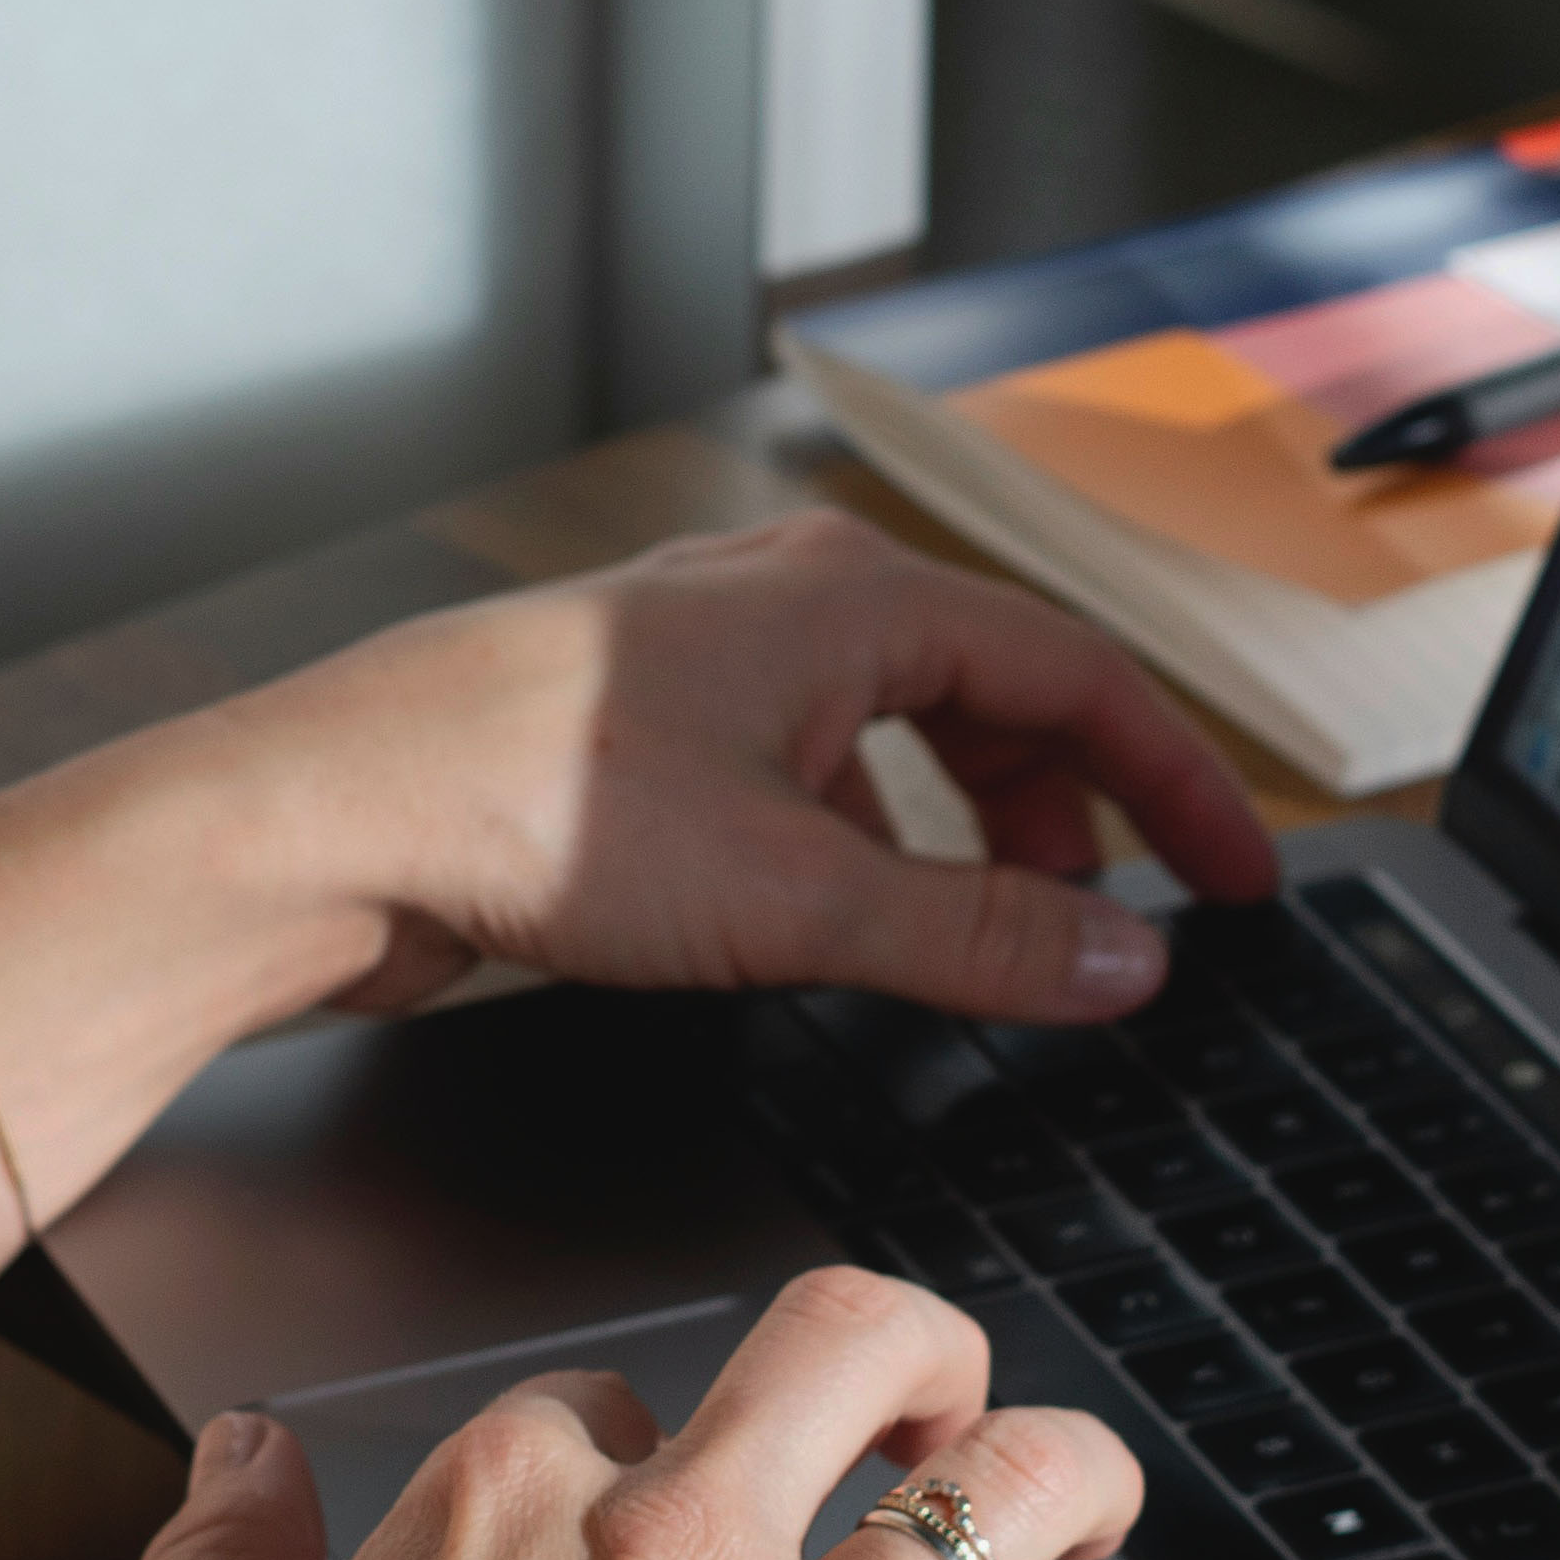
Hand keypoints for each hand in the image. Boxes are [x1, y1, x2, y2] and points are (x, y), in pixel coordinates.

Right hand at [88, 1267, 1229, 1559]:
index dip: (651, 1454)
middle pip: (858, 1348)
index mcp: (514, 1509)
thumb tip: (238, 1460)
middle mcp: (684, 1553)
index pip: (621, 1405)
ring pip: (1018, 1490)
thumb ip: (215, 1558)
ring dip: (1080, 1478)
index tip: (660, 1515)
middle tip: (939, 1407)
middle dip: (921, 1357)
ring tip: (1095, 1501)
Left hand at [241, 508, 1282, 1029]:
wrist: (319, 820)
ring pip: (891, 740)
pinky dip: (859, 850)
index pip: (1076, 673)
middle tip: (1108, 934)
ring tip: (985, 947)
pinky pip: (803, 777)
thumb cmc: (524, 811)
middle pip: (989, 694)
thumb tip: (1123, 963)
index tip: (1240, 877)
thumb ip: (978, 935)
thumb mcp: (796, 898)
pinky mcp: (638, 732)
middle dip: (1065, 816)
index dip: (1175, 782)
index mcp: (846, 595)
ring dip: (957, 841)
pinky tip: (841, 933)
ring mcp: (703, 661)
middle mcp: (780, 602)